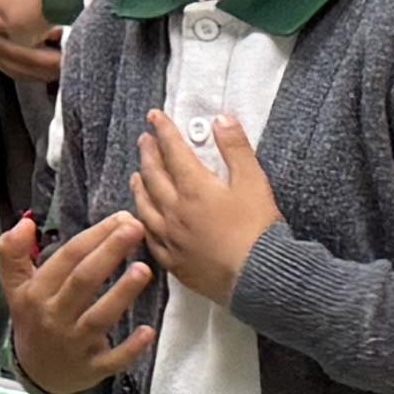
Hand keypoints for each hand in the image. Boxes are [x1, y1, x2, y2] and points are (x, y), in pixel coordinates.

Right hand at [0, 212, 154, 390]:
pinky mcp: (91, 368)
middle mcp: (53, 317)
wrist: (39, 373)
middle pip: (83, 281)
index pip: (67, 258)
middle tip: (136, 229)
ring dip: (121, 294)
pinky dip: (130, 348)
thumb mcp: (16, 286)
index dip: (94, 236)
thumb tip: (26, 223)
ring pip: (98, 318)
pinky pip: (111, 359)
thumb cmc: (35, 318)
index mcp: (36, 293)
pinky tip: (148, 330)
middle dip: (109, 253)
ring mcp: (73, 345)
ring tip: (144, 270)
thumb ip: (12, 252)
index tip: (121, 217)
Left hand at [128, 103, 279, 304]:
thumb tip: (221, 119)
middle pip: (154, 177)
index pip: (173, 151)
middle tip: (144, 140)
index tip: (155, 116)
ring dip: (139, 187)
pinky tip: (143, 220)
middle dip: (149, 154)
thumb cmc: (257, 228)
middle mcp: (175, 211)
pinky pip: (151, 238)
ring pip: (146, 207)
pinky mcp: (174, 262)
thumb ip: (236, 148)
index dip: (164, 131)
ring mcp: (171, 238)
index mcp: (194, 188)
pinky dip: (143, 223)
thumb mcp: (253, 181)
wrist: (257, 277)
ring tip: (136, 175)